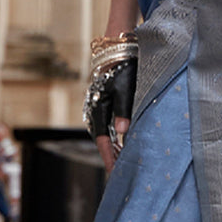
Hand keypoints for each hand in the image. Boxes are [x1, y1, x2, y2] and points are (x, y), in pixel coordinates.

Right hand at [84, 58, 137, 174]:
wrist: (117, 48)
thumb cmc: (123, 67)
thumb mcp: (126, 88)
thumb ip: (124, 111)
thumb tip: (123, 132)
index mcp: (99, 109)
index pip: (104, 140)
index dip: (109, 158)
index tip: (114, 173)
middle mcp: (95, 110)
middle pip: (103, 140)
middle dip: (111, 157)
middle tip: (121, 173)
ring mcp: (98, 107)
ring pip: (105, 134)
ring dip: (113, 148)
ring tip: (123, 161)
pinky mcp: (104, 103)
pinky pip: (107, 126)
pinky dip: (115, 137)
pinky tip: (123, 143)